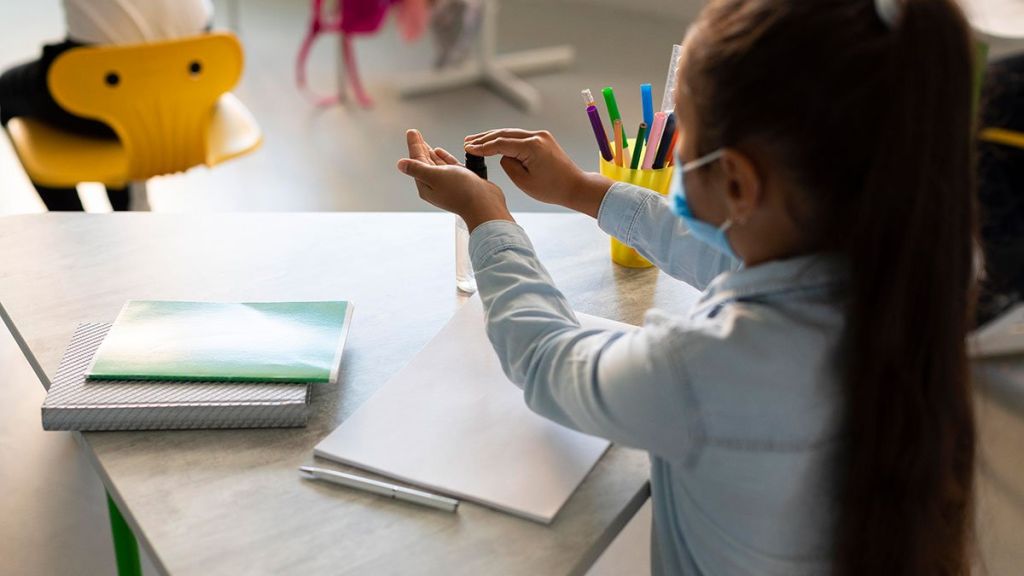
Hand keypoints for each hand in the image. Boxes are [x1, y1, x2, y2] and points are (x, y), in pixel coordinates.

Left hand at [397, 129, 513, 231]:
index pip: (416, 160)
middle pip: (424, 162)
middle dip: (420, 147)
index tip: (411, 132)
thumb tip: (400, 164)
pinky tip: (440, 151)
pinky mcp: (461, 181)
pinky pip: (448, 166)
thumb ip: (417, 169)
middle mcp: (435, 185)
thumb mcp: (435, 176)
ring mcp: (448, 183)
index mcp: (426, 185)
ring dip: (429, 152)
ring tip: (425, 142)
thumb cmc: (461, 192)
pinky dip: (443, 158)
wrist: (484, 204)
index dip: (414, 145)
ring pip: (435, 164)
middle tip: (415, 133)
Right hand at [464, 129, 612, 216]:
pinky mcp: (542, 139)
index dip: (483, 147)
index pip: (501, 144)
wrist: (575, 186)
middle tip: (467, 141)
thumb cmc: (552, 189)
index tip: (468, 149)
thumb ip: (509, 165)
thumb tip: (503, 155)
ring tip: (476, 140)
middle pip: (504, 134)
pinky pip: (519, 136)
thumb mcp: (524, 181)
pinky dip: (505, 139)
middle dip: (484, 138)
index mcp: (532, 147)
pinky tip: (494, 142)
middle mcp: (537, 136)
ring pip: (511, 133)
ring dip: (493, 137)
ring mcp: (541, 135)